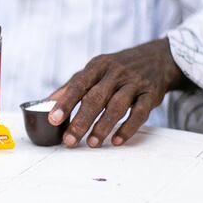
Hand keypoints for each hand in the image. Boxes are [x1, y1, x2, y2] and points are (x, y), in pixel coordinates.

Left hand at [48, 38, 189, 147]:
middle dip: (81, 121)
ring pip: (117, 106)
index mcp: (98, 65)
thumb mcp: (95, 69)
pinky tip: (116, 141)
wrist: (157, 58)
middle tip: (70, 140)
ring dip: (102, 127)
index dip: (65, 102)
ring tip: (91, 143)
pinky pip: (140, 113)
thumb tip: (46, 103)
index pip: (79, 84)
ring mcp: (135, 83)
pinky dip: (127, 128)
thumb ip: (72, 86)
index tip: (53, 119)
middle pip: (96, 97)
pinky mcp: (151, 94)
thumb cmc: (118, 68)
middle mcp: (116, 72)